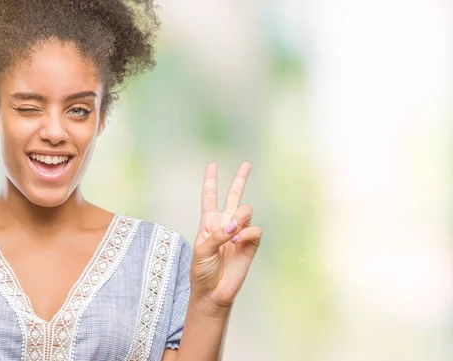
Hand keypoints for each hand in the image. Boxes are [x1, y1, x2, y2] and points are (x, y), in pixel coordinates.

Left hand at [190, 161, 261, 312]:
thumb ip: (216, 234)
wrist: (213, 293)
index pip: (210, 197)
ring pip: (246, 211)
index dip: (211, 180)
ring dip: (240, 218)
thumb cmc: (202, 271)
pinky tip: (238, 242)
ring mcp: (239, 233)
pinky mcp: (251, 244)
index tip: (212, 164)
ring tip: (232, 235)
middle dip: (240, 179)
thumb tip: (234, 225)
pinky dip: (247, 233)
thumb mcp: (201, 250)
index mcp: (209, 223)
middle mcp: (225, 224)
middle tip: (247, 164)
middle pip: (234, 196)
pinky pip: (254, 229)